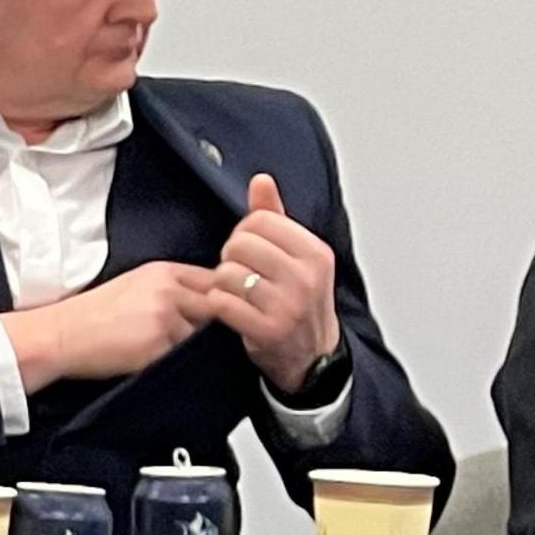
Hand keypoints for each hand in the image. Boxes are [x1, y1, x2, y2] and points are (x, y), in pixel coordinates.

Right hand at [2, 261, 219, 389]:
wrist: (60, 335)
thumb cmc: (91, 315)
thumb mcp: (134, 286)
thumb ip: (172, 288)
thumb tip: (206, 303)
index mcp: (163, 270)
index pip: (214, 280)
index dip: (218, 298)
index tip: (207, 314)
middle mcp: (168, 288)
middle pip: (216, 307)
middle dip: (207, 323)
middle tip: (184, 335)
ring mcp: (166, 314)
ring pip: (201, 334)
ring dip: (189, 344)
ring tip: (157, 346)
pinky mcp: (160, 341)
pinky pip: (183, 354)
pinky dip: (171, 358)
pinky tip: (146, 355)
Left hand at [205, 172, 343, 392]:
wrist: (312, 355)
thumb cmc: (299, 300)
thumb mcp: (297, 256)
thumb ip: (275, 216)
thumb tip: (261, 180)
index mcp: (316, 252)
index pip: (258, 220)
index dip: (244, 233)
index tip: (250, 250)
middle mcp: (306, 277)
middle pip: (239, 244)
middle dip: (231, 257)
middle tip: (241, 274)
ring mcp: (289, 305)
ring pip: (227, 272)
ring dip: (222, 284)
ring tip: (238, 293)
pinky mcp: (268, 330)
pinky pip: (222, 303)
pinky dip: (218, 305)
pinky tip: (231, 310)